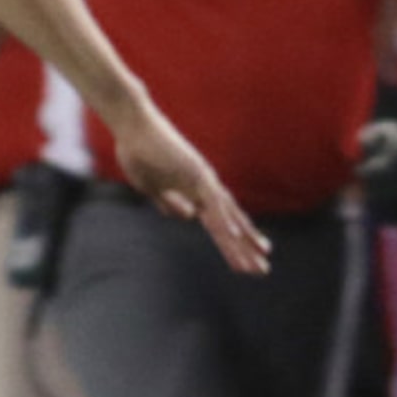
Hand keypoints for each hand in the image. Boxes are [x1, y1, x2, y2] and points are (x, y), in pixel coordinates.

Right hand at [114, 102, 270, 274]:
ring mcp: (202, 180)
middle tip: (263, 270)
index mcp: (195, 191)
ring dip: (241, 242)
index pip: (220, 222)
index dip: (234, 241)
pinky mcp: (194, 173)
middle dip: (246, 248)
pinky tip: (234, 237)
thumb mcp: (151, 186)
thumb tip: (186, 216)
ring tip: (256, 262)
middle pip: (232, 223)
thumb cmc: (139, 152)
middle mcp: (206, 186)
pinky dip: (223, 220)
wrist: (133, 125)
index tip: (247, 260)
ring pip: (227, 217)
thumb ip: (167, 201)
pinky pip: (212, 202)